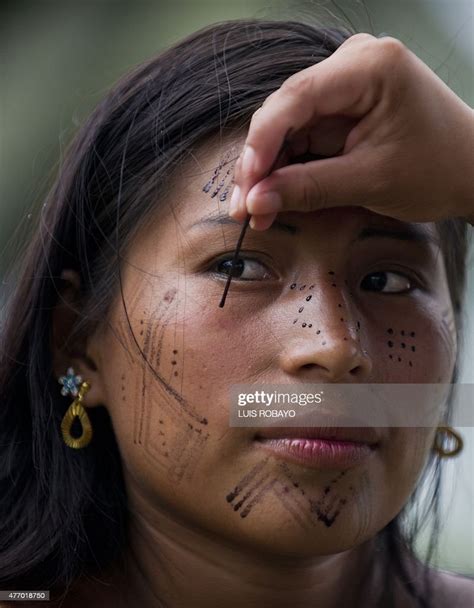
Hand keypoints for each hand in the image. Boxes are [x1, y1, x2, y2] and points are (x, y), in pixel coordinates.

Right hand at [228, 33, 473, 228]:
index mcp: (371, 67)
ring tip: (256, 212)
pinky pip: (301, 137)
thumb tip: (255, 202)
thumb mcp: (371, 181)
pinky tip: (273, 198)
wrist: (470, 173)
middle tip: (243, 208)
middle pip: (285, 113)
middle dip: (261, 164)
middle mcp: (353, 65)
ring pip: (287, 128)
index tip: (245, 184)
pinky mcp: (340, 109)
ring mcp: (345, 86)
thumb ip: (309, 189)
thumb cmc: (437, 170)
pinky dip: (286, 170)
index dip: (262, 142)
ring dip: (269, 172)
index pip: (297, 97)